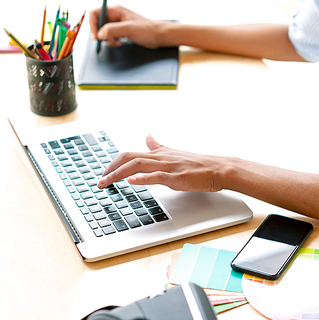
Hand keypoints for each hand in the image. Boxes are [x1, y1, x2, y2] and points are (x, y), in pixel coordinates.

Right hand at [89, 5, 173, 48]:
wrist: (159, 36)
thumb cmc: (147, 29)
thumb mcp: (129, 29)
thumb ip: (112, 30)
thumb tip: (100, 34)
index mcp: (115, 10)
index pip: (95, 13)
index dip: (92, 24)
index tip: (96, 36)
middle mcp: (115, 15)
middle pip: (98, 23)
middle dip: (101, 34)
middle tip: (108, 40)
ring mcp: (117, 24)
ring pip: (103, 32)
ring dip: (108, 39)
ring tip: (117, 42)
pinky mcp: (121, 31)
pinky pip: (110, 37)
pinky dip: (112, 41)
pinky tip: (120, 43)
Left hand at [97, 134, 225, 191]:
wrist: (218, 168)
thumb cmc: (197, 164)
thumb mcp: (173, 153)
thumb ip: (158, 147)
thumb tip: (147, 137)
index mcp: (158, 154)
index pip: (129, 155)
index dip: (113, 163)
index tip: (103, 174)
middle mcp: (160, 158)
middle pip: (128, 158)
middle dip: (110, 169)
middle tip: (100, 182)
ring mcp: (168, 166)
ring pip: (138, 165)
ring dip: (119, 174)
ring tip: (107, 182)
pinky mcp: (177, 177)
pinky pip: (157, 176)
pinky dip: (143, 178)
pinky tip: (132, 181)